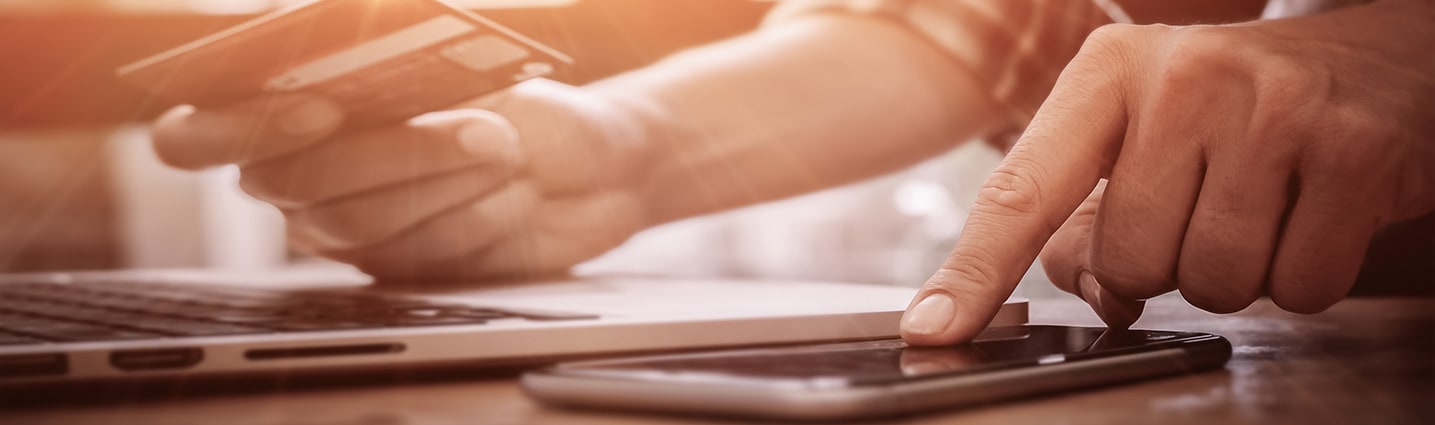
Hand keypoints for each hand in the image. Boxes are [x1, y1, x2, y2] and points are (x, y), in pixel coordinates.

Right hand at [151, 79, 657, 281]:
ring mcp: (343, 229)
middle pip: (297, 183)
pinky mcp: (395, 268)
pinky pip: (410, 256)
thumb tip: (350, 53)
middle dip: (393, 150)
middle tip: (472, 129)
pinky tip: (511, 189)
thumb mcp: (457, 64)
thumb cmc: (515, 99)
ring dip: (440, 178)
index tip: (320, 108)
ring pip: (358, 222)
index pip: (192, 137)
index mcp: (281, 110)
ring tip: (505, 148)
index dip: (236, 128)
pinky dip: (468, 216)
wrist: (589, 160)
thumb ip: (388, 63)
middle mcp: (297, 175)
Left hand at [900, 0, 1434, 343]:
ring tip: (1262, 206)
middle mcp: (1184, 78)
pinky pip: (1297, 288)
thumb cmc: (1244, 105)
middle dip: (1166, 264)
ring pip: (1209, 284)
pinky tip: (1313, 214)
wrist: (1389, 55)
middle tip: (1208, 208)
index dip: (975, 271)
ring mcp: (1272, 111)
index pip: (1023, 191)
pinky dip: (1302, 277)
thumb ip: (1093, 213)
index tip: (933, 328)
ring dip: (1234, 274)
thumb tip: (1093, 292)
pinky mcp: (1354, 154)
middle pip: (1130, 262)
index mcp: (1110, 71)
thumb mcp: (1149, 131)